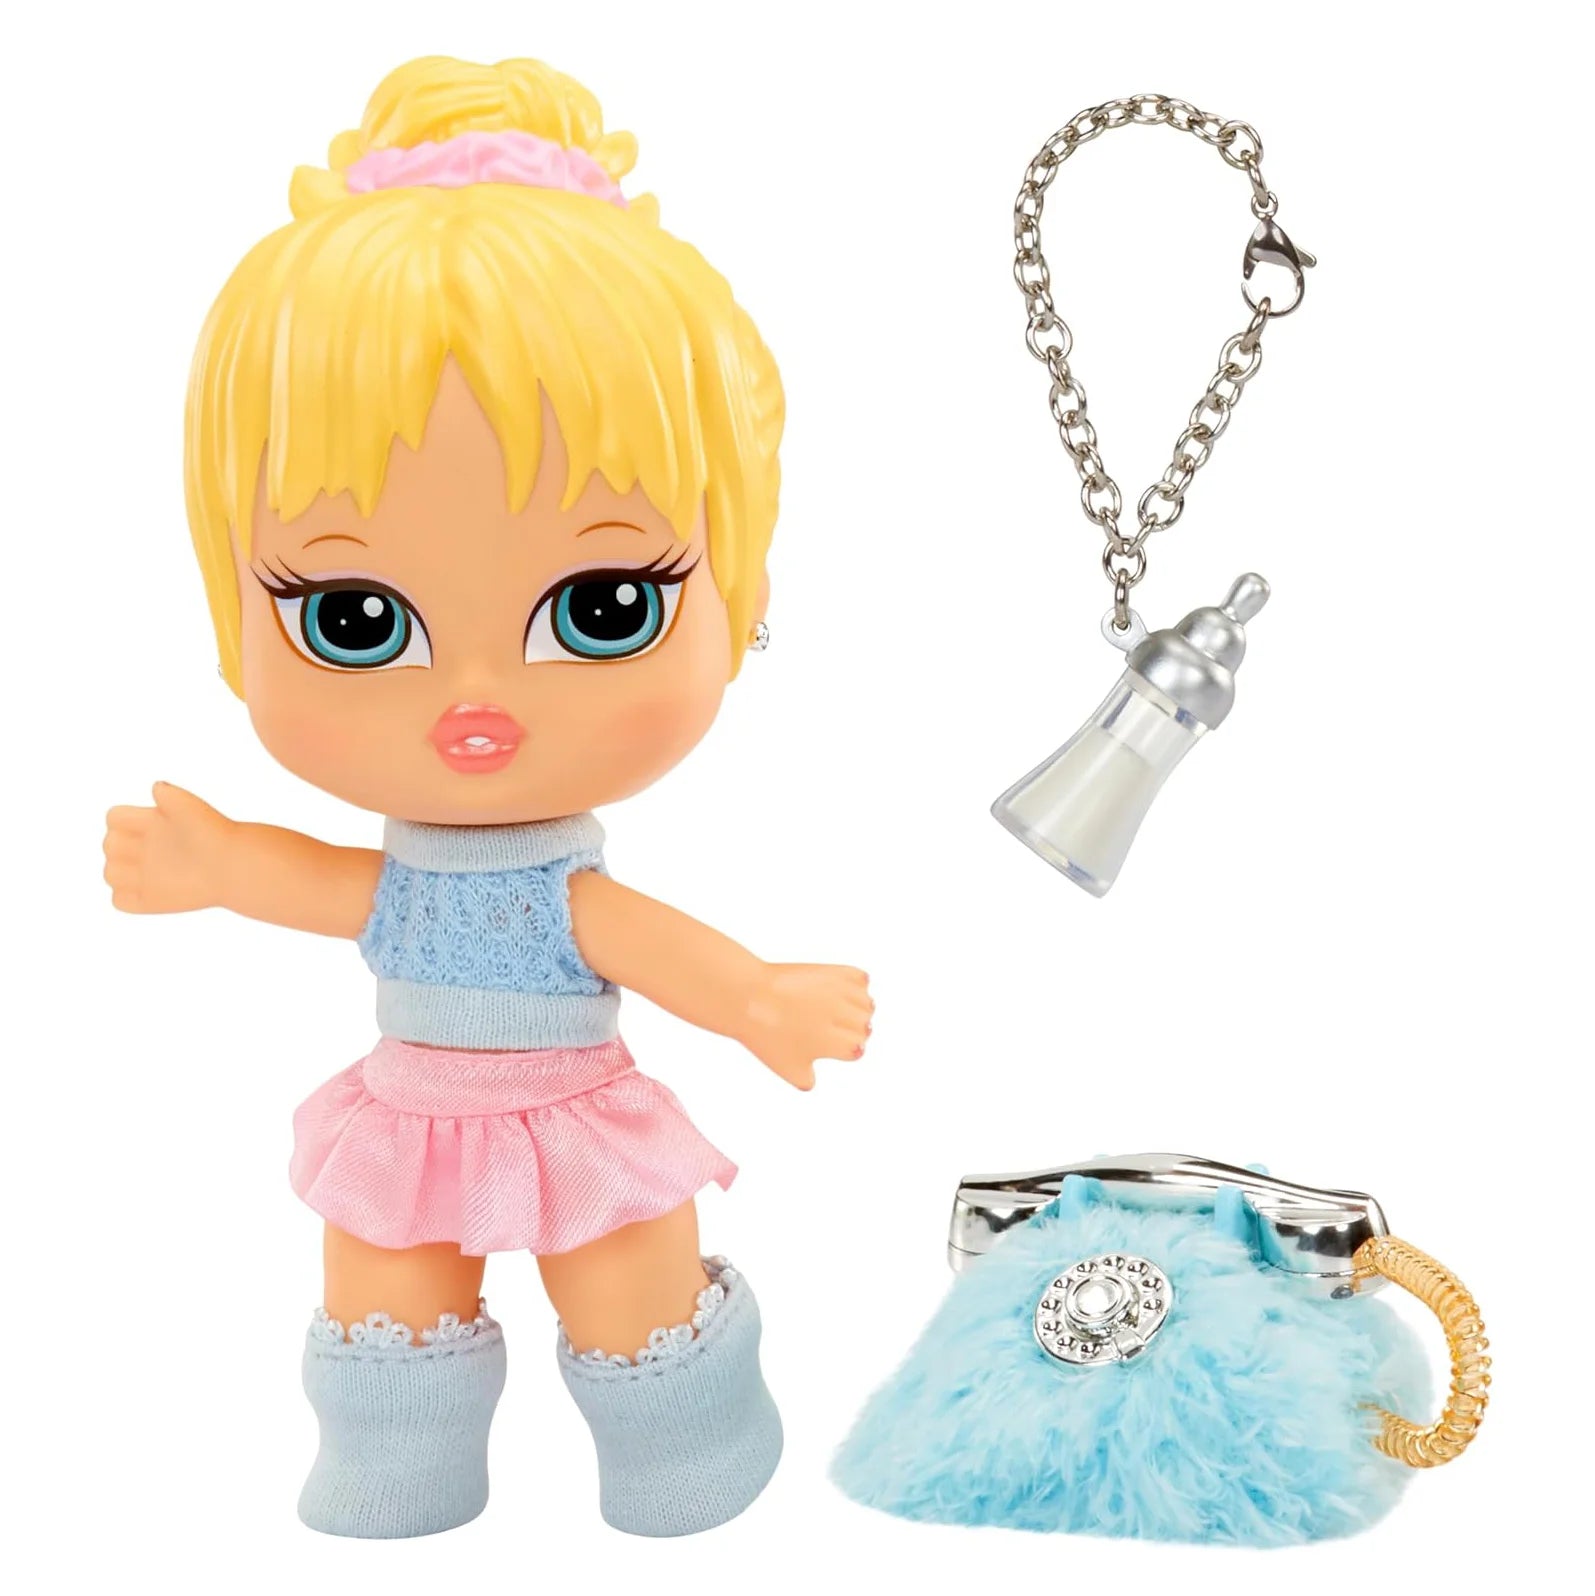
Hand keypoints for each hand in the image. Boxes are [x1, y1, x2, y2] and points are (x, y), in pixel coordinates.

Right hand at [103, 783, 235, 914]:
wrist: (235, 865)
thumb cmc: (214, 832)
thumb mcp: (190, 808)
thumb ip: (171, 795)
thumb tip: (156, 787)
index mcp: (150, 823)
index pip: (114, 818)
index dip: (124, 819)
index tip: (148, 822)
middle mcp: (145, 849)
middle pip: (109, 845)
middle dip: (122, 845)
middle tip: (154, 849)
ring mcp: (146, 875)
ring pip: (111, 874)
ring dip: (121, 872)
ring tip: (153, 871)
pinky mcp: (151, 900)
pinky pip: (120, 902)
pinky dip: (124, 898)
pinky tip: (152, 891)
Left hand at [742, 963, 873, 1090]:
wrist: (749, 996)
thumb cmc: (766, 1036)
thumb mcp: (787, 1068)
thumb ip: (807, 1081)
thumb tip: (813, 1081)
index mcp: (840, 1045)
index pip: (857, 1049)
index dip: (841, 1047)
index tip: (823, 1041)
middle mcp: (848, 1019)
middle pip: (865, 1026)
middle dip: (851, 1028)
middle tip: (824, 1023)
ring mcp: (844, 994)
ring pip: (867, 1003)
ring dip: (856, 1007)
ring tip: (831, 1006)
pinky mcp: (837, 972)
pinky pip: (861, 978)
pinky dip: (855, 984)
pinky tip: (837, 988)